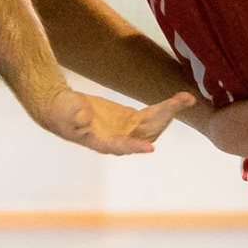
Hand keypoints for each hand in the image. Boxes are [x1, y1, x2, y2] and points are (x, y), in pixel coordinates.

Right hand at [34, 84, 195, 154]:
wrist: (61, 107)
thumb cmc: (61, 112)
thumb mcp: (65, 113)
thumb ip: (76, 116)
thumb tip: (85, 119)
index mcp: (101, 141)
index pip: (120, 145)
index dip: (135, 146)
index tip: (150, 148)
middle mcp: (118, 138)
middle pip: (146, 132)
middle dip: (164, 118)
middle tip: (181, 102)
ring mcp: (126, 130)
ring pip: (153, 125)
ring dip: (169, 113)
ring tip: (186, 98)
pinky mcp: (130, 120)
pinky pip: (152, 116)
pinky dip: (165, 109)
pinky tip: (180, 100)